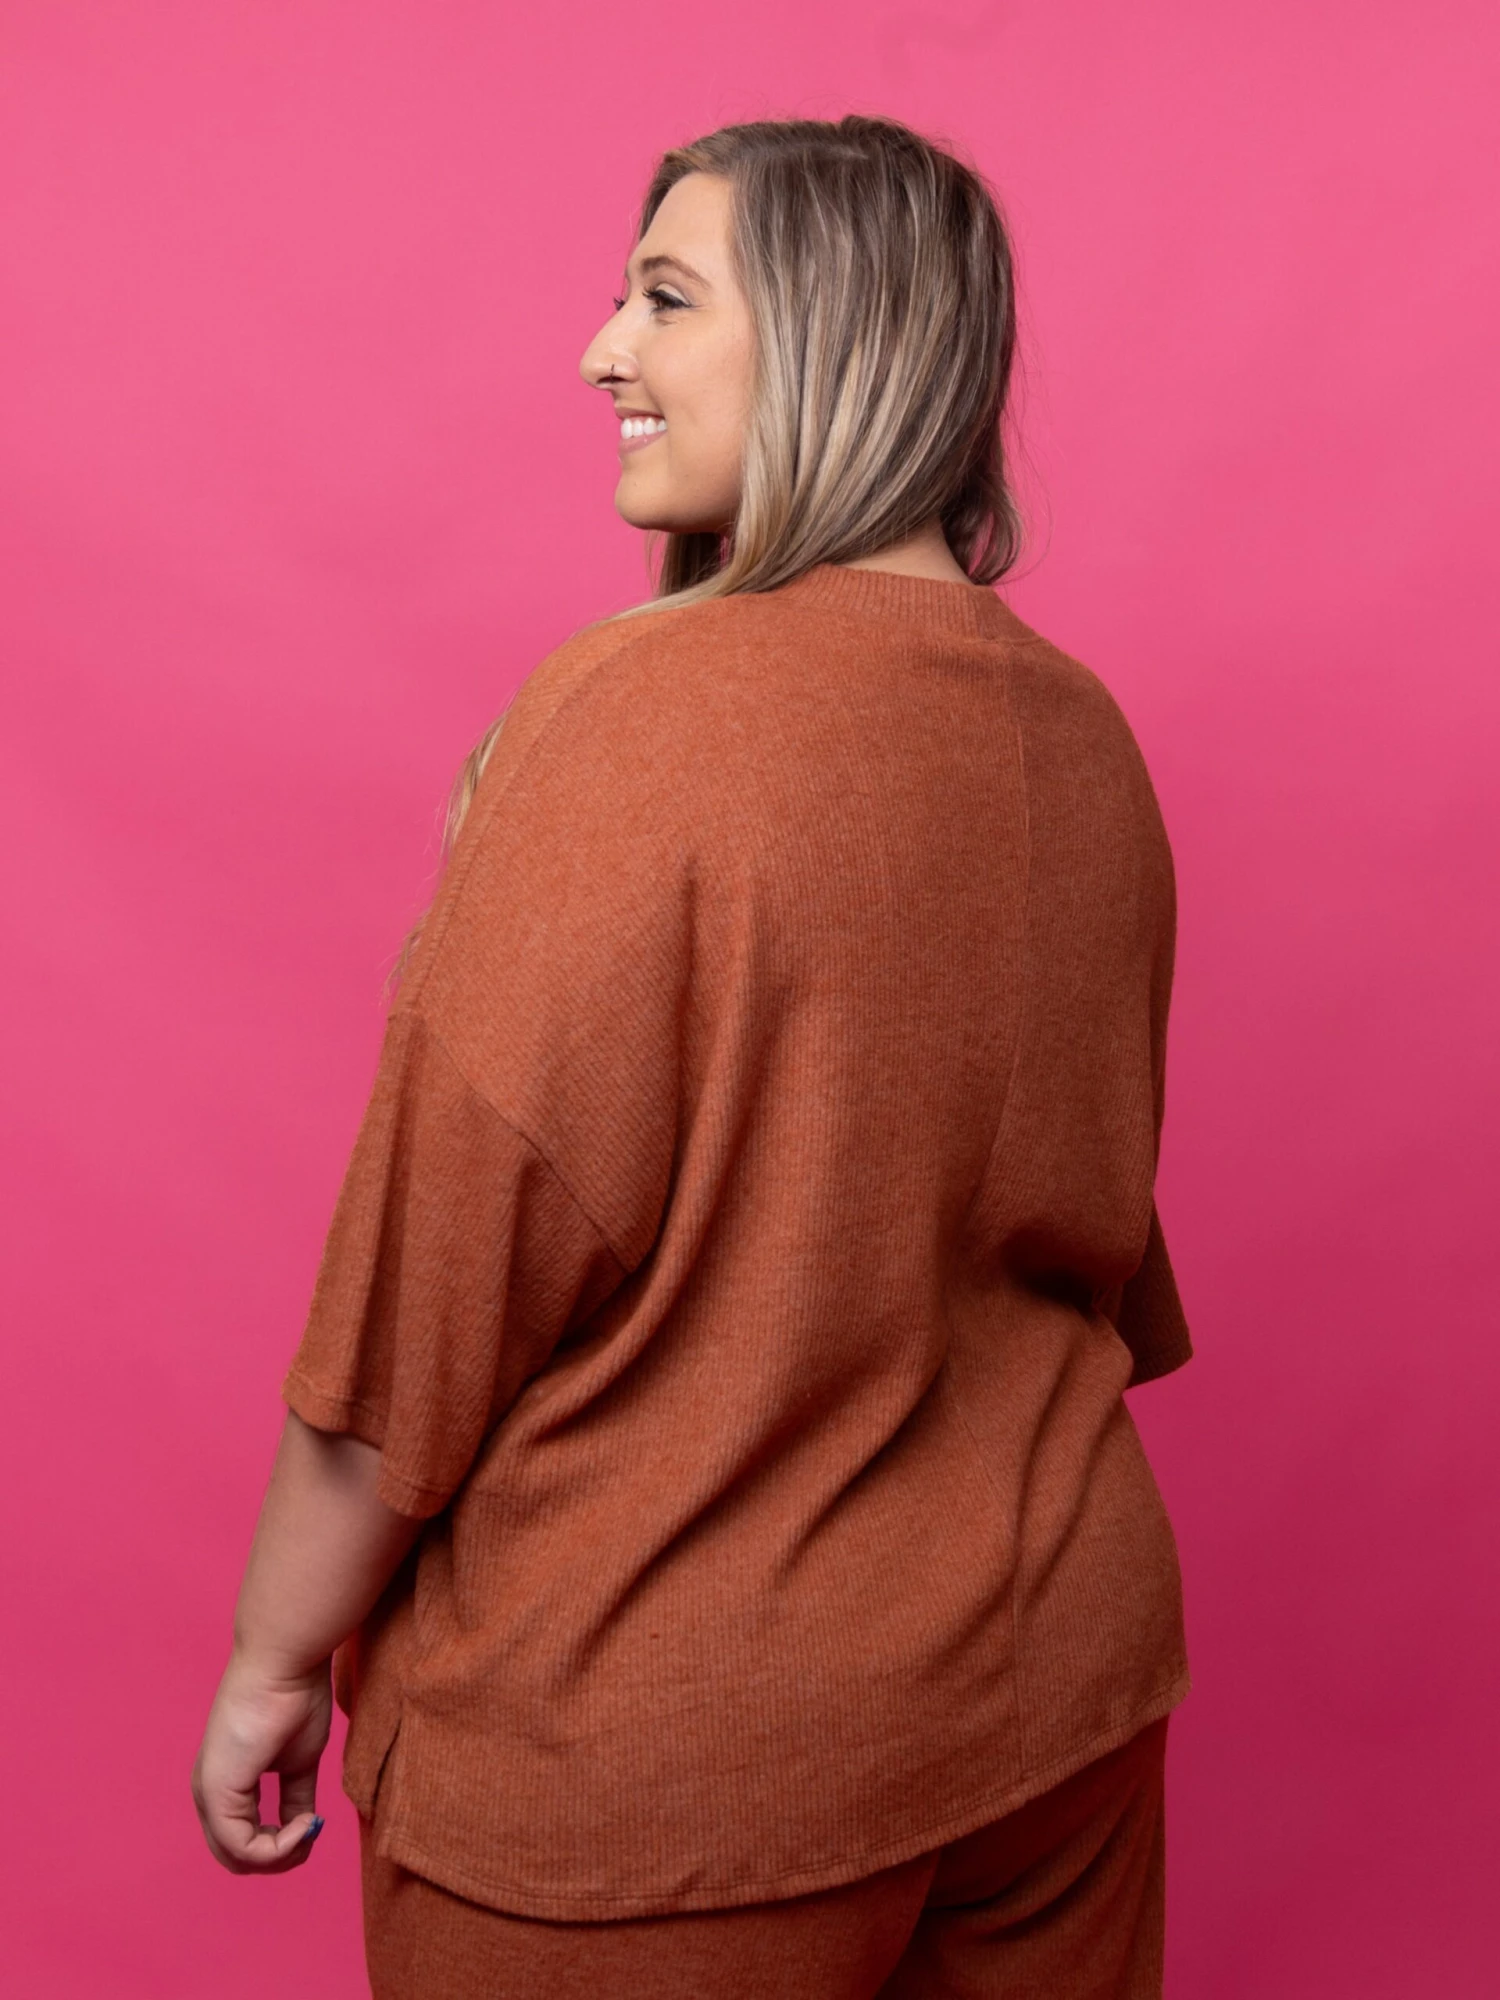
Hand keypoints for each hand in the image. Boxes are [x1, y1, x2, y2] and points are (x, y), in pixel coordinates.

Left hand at [192, 1650, 332, 1872]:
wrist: (284, 1663)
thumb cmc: (294, 1698)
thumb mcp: (300, 1761)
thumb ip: (295, 1797)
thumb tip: (305, 1826)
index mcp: (226, 1783)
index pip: (243, 1840)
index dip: (282, 1844)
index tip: (315, 1821)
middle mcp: (209, 1793)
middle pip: (236, 1858)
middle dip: (279, 1857)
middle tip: (311, 1833)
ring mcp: (209, 1795)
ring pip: (237, 1859)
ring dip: (281, 1856)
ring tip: (308, 1827)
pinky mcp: (218, 1793)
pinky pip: (244, 1848)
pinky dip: (280, 1847)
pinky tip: (304, 1824)